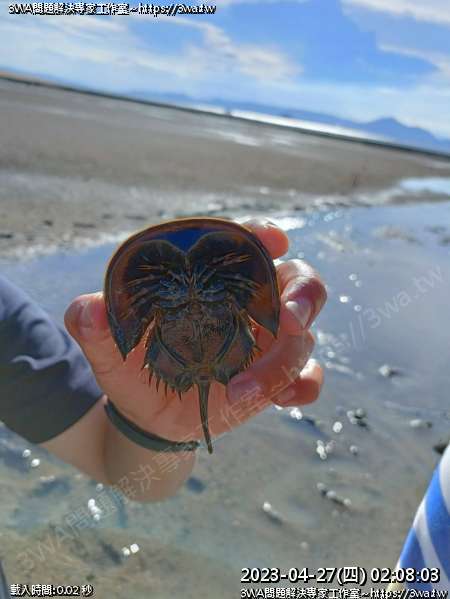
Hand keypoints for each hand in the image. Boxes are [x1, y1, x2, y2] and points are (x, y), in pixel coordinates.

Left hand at [64, 218, 326, 447]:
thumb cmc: (133, 367)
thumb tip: (89, 310)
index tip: (272, 239)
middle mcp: (248, 302)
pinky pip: (307, 374)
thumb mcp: (109, 349)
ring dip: (281, 362)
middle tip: (288, 319)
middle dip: (302, 294)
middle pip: (297, 280)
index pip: (243, 245)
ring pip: (302, 336)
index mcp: (211, 280)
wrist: (151, 416)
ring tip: (239, 391)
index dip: (261, 235)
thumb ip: (96, 326)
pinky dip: (304, 384)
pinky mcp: (277, 376)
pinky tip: (285, 399)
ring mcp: (268, 340)